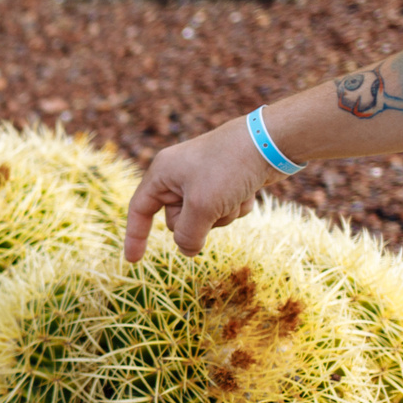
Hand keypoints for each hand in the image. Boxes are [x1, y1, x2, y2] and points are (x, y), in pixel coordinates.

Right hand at [121, 119, 274, 261]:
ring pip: (205, 218)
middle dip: (198, 222)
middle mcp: (180, 175)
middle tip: (212, 207)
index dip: (135, 236)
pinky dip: (236, 207)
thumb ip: (188, 235)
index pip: (140, 209)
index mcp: (163, 173)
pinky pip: (224, 209)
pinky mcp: (227, 182)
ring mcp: (204, 179)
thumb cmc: (228, 167)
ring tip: (234, 196)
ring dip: (222, 216)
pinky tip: (248, 192)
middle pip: (177, 219)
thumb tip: (187, 250)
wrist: (269, 141)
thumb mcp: (202, 206)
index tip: (133, 260)